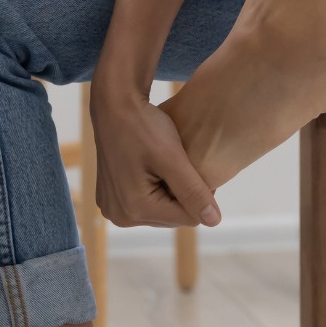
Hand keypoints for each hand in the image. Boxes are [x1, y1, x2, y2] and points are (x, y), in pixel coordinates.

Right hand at [89, 74, 221, 228]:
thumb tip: (214, 221)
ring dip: (170, 191)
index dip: (200, 193)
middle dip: (183, 193)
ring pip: (160, 210)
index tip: (195, 166)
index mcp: (135, 209)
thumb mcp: (173, 158)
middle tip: (180, 162)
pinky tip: (155, 166)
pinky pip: (144, 202)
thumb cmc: (144, 126)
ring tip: (166, 162)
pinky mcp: (111, 198)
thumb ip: (193, 192)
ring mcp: (113, 208)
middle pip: (172, 216)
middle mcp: (119, 216)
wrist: (114, 105)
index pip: (188, 217)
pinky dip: (155, 187)